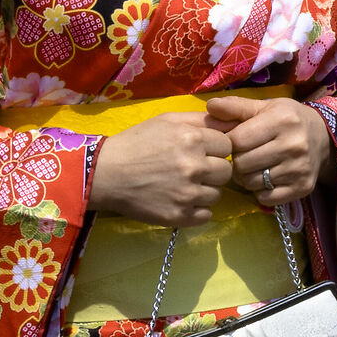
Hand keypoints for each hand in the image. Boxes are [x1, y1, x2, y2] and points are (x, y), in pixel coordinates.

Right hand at [85, 114, 234, 226]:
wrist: (105, 174)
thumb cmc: (136, 143)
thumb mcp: (168, 121)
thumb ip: (202, 119)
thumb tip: (232, 123)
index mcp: (193, 139)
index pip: (227, 145)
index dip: (215, 148)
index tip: (201, 151)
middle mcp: (194, 166)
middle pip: (226, 171)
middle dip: (213, 170)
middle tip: (193, 170)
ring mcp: (187, 194)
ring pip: (216, 194)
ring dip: (205, 190)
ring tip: (184, 185)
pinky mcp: (178, 216)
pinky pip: (206, 215)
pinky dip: (197, 211)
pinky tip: (182, 201)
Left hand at [206, 94, 331, 208]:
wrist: (324, 138)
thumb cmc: (288, 120)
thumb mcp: (265, 107)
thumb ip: (236, 107)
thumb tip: (210, 106)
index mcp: (282, 120)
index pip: (237, 140)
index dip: (230, 142)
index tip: (237, 141)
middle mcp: (293, 145)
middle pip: (242, 164)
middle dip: (238, 161)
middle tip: (246, 155)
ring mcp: (299, 168)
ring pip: (251, 183)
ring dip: (247, 177)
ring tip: (255, 167)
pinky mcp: (302, 188)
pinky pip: (265, 198)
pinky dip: (261, 191)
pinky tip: (268, 179)